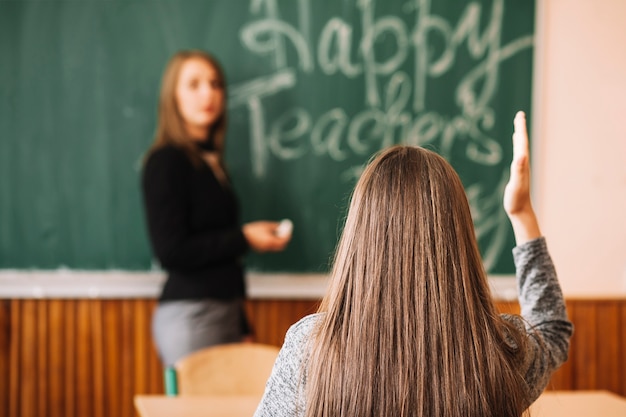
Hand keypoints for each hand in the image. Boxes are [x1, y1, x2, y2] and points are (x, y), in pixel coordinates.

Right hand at [242, 221, 290, 252]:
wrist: (242, 238)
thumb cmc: (253, 230)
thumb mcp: (265, 226)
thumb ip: (274, 226)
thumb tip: (281, 226)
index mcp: (270, 241)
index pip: (283, 241)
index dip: (287, 236)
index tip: (289, 232)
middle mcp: (268, 247)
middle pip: (281, 246)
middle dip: (284, 240)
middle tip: (285, 234)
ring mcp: (265, 249)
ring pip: (276, 247)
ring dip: (278, 241)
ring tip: (276, 233)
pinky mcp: (261, 250)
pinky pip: (270, 247)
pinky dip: (273, 243)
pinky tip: (270, 236)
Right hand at [503, 111, 540, 243]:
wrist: (521, 212)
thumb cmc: (516, 200)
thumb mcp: (516, 185)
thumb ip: (519, 170)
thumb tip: (521, 155)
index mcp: (523, 164)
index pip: (522, 142)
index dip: (520, 128)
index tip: (520, 115)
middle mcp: (524, 164)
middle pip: (522, 143)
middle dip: (520, 128)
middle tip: (519, 115)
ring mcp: (522, 169)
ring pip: (521, 149)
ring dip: (519, 138)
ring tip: (518, 128)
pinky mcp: (518, 174)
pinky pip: (518, 157)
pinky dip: (516, 150)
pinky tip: (516, 150)